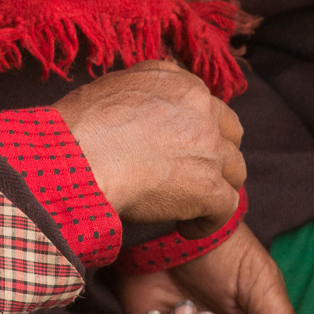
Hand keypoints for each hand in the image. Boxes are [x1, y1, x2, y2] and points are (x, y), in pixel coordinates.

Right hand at [54, 60, 244, 224]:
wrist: (79, 156)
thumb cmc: (83, 125)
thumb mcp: (118, 86)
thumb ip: (147, 89)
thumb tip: (152, 103)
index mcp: (181, 85)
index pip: (208, 106)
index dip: (199, 130)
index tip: (181, 148)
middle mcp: (201, 110)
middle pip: (230, 134)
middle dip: (216, 155)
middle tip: (193, 174)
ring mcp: (209, 149)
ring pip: (234, 170)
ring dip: (215, 186)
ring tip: (189, 204)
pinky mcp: (208, 186)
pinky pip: (226, 207)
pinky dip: (208, 221)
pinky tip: (185, 228)